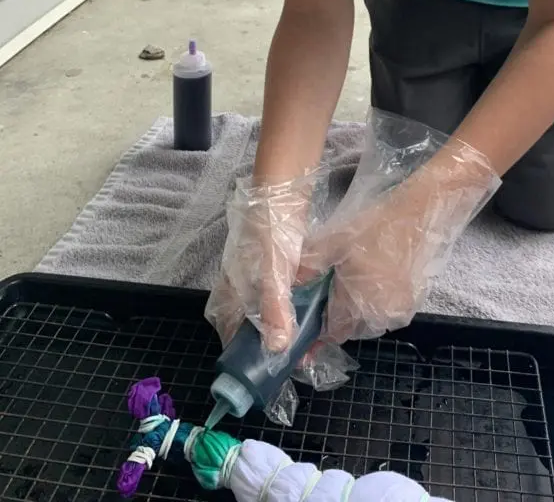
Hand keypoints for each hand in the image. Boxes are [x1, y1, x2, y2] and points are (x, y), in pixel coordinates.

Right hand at [206, 171, 319, 352]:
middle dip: (269, 347)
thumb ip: (274, 309)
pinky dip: (296, 309)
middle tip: (296, 363)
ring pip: (269, 312)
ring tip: (309, 346)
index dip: (244, 355)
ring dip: (285, 329)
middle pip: (250, 327)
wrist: (282, 190)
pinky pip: (285, 297)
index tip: (265, 374)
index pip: (229, 334)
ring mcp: (260, 277)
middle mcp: (241, 288)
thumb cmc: (270, 231)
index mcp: (230, 292)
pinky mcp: (279, 267)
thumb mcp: (272, 272)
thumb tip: (276, 347)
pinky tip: (314, 315)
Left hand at [298, 141, 500, 343]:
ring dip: (357, 309)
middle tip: (330, 290)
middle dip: (337, 315)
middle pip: (351, 328)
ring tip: (351, 281)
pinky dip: (376, 301)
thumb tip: (288, 286)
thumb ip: (309, 267)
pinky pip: (387, 310)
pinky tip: (373, 278)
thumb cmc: (376, 226)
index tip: (309, 322)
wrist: (421, 214)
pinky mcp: (414, 300)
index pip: (332, 333)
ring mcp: (401, 310)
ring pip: (369, 320)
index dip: (318, 329)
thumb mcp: (335, 242)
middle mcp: (380, 317)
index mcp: (357, 306)